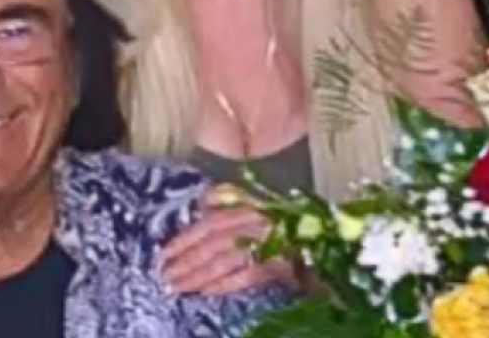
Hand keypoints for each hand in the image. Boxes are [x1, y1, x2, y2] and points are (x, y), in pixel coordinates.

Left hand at [161, 187, 296, 295]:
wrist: (324, 236)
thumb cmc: (287, 219)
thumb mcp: (257, 200)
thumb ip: (229, 197)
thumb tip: (202, 204)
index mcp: (249, 206)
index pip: (209, 223)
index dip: (185, 239)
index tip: (163, 254)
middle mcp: (255, 222)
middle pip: (212, 243)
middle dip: (186, 262)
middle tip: (165, 276)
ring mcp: (268, 243)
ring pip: (225, 260)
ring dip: (198, 275)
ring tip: (179, 287)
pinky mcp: (280, 264)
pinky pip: (247, 274)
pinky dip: (225, 284)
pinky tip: (208, 292)